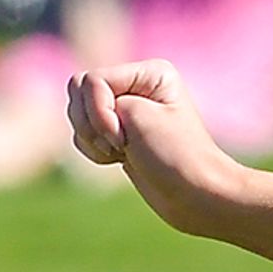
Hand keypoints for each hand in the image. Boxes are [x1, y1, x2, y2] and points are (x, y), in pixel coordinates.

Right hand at [67, 60, 245, 231]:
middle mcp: (137, 85)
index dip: (99, 111)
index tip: (123, 138)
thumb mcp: (136, 115)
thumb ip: (98, 96)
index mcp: (150, 73)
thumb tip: (78, 96)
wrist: (196, 197)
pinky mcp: (117, 134)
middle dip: (90, 123)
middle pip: (78, 90)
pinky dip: (92, 150)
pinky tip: (119, 160)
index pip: (93, 80)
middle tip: (119, 145)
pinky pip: (82, 134)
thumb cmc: (175, 156)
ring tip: (121, 153)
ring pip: (76, 113)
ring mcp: (125, 110)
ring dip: (91, 139)